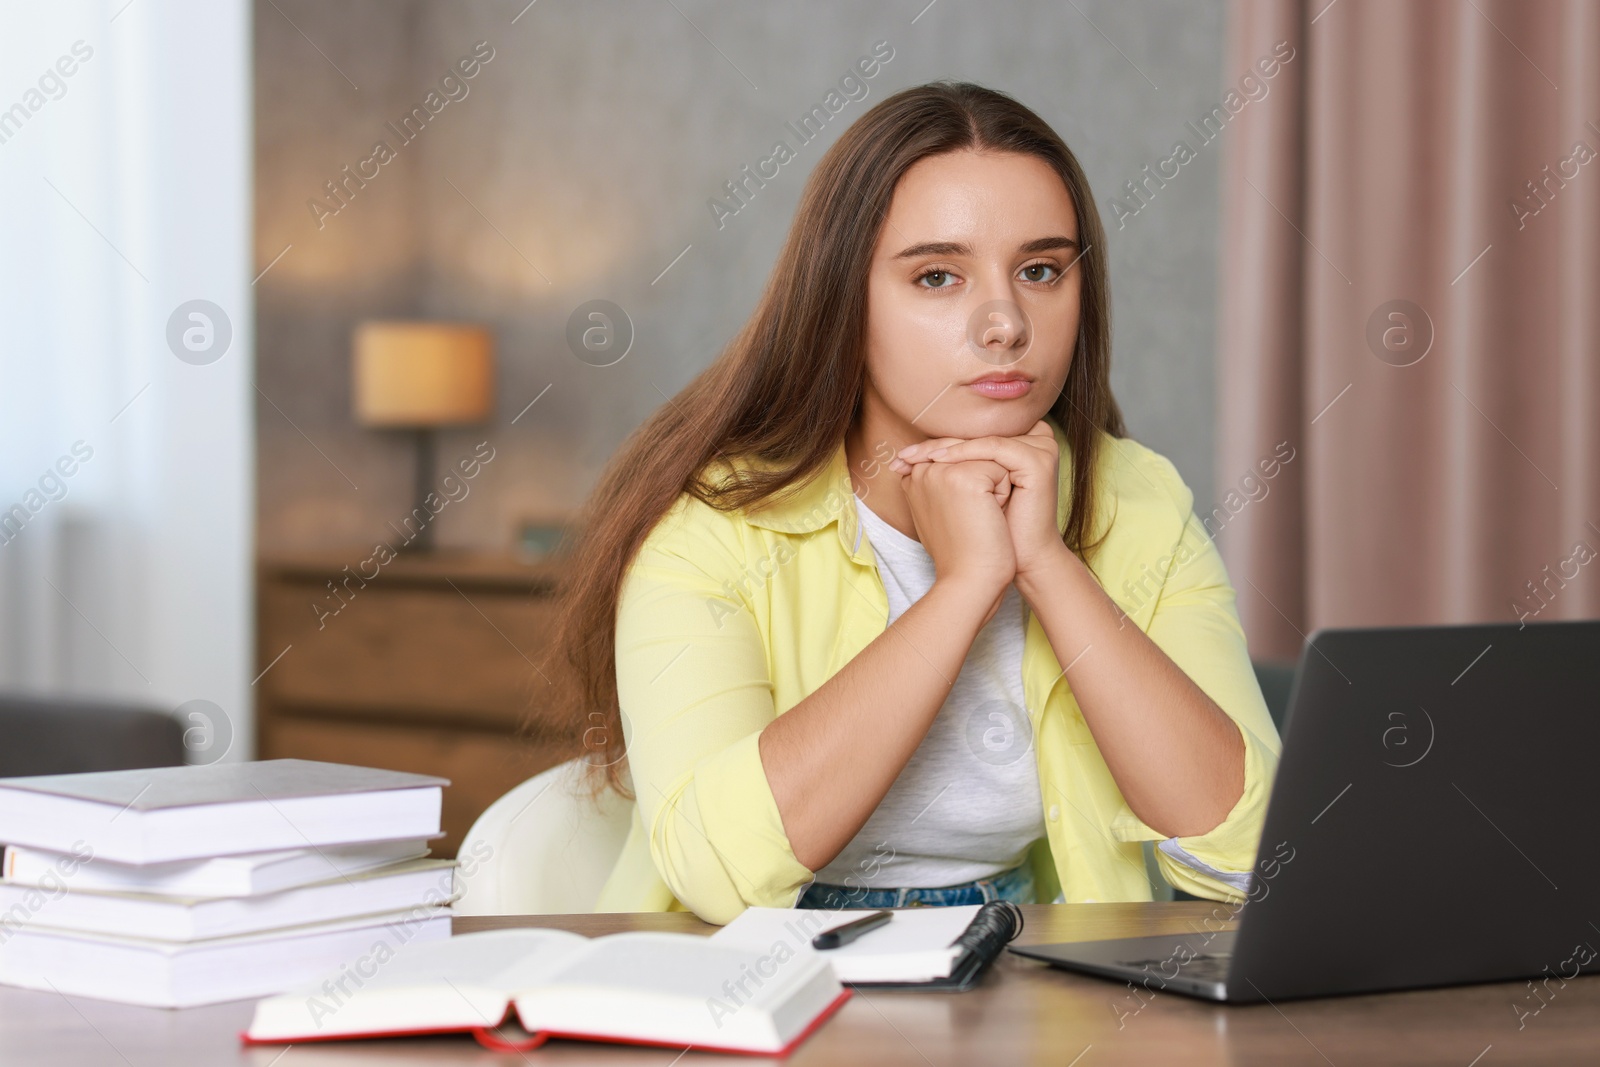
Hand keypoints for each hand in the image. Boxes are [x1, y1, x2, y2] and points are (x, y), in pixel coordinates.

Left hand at [891, 420, 1064, 579]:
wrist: (1005, 564)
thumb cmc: (981, 532)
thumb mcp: (961, 493)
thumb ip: (946, 468)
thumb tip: (902, 457)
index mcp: (1020, 445)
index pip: (972, 436)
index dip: (936, 445)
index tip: (901, 456)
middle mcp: (1034, 441)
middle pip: (975, 435)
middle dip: (934, 446)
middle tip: (901, 456)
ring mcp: (1040, 449)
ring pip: (982, 439)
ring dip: (945, 448)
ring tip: (913, 458)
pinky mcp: (1038, 461)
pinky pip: (994, 448)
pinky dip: (965, 452)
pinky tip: (939, 461)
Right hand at [894, 455, 1016, 604]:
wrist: (971, 579)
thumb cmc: (961, 551)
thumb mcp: (944, 510)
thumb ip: (943, 481)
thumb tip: (964, 461)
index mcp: (912, 477)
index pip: (957, 456)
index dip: (972, 484)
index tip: (962, 517)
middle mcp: (922, 469)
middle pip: (973, 455)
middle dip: (982, 485)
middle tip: (970, 521)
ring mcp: (940, 471)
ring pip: (988, 459)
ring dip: (993, 489)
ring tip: (977, 518)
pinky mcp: (964, 477)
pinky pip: (1001, 470)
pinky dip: (1003, 496)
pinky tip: (987, 518)